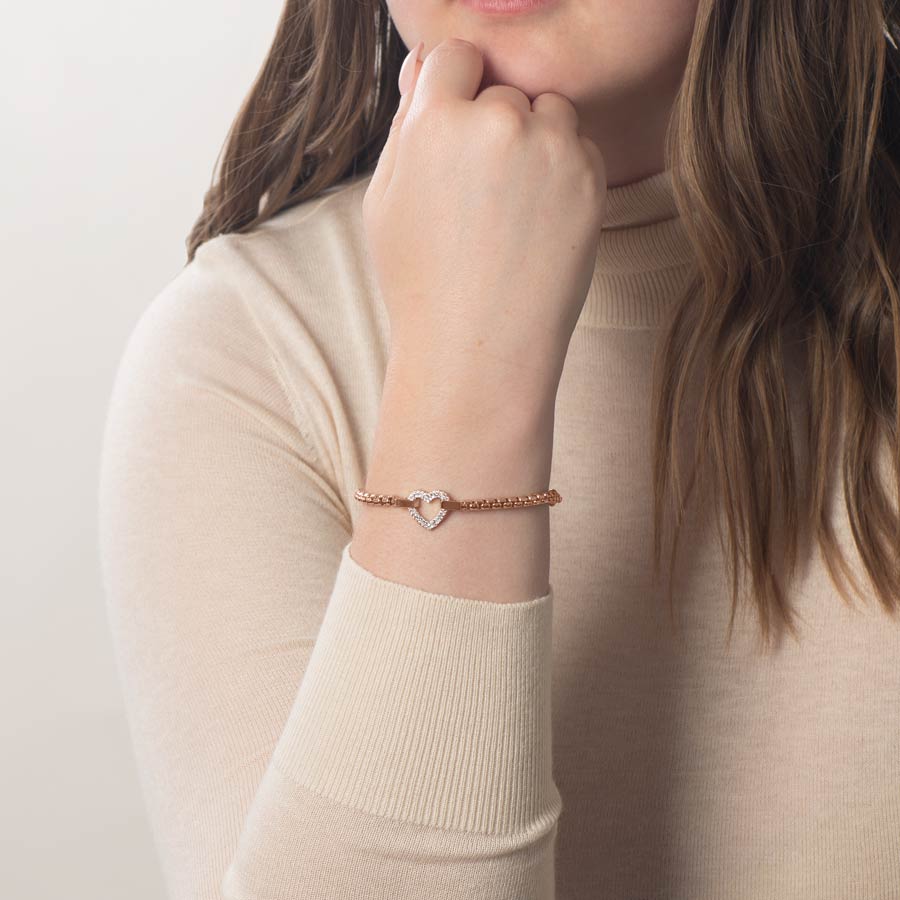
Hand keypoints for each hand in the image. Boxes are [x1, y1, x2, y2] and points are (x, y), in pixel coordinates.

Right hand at [362, 37, 608, 413]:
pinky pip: (578, 147)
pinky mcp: (590, 177)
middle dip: (494, 124)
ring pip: (547, 111)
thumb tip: (422, 68)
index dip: (456, 91)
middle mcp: (496, 122)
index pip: (457, 55)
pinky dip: (564, 172)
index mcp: (434, 121)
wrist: (478, 346)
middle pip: (503, 87)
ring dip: (534, 142)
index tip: (456, 131)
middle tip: (481, 193)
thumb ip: (405, 126)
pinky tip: (537, 223)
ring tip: (511, 210)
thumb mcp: (385, 202)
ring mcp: (549, 148)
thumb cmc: (421, 282)